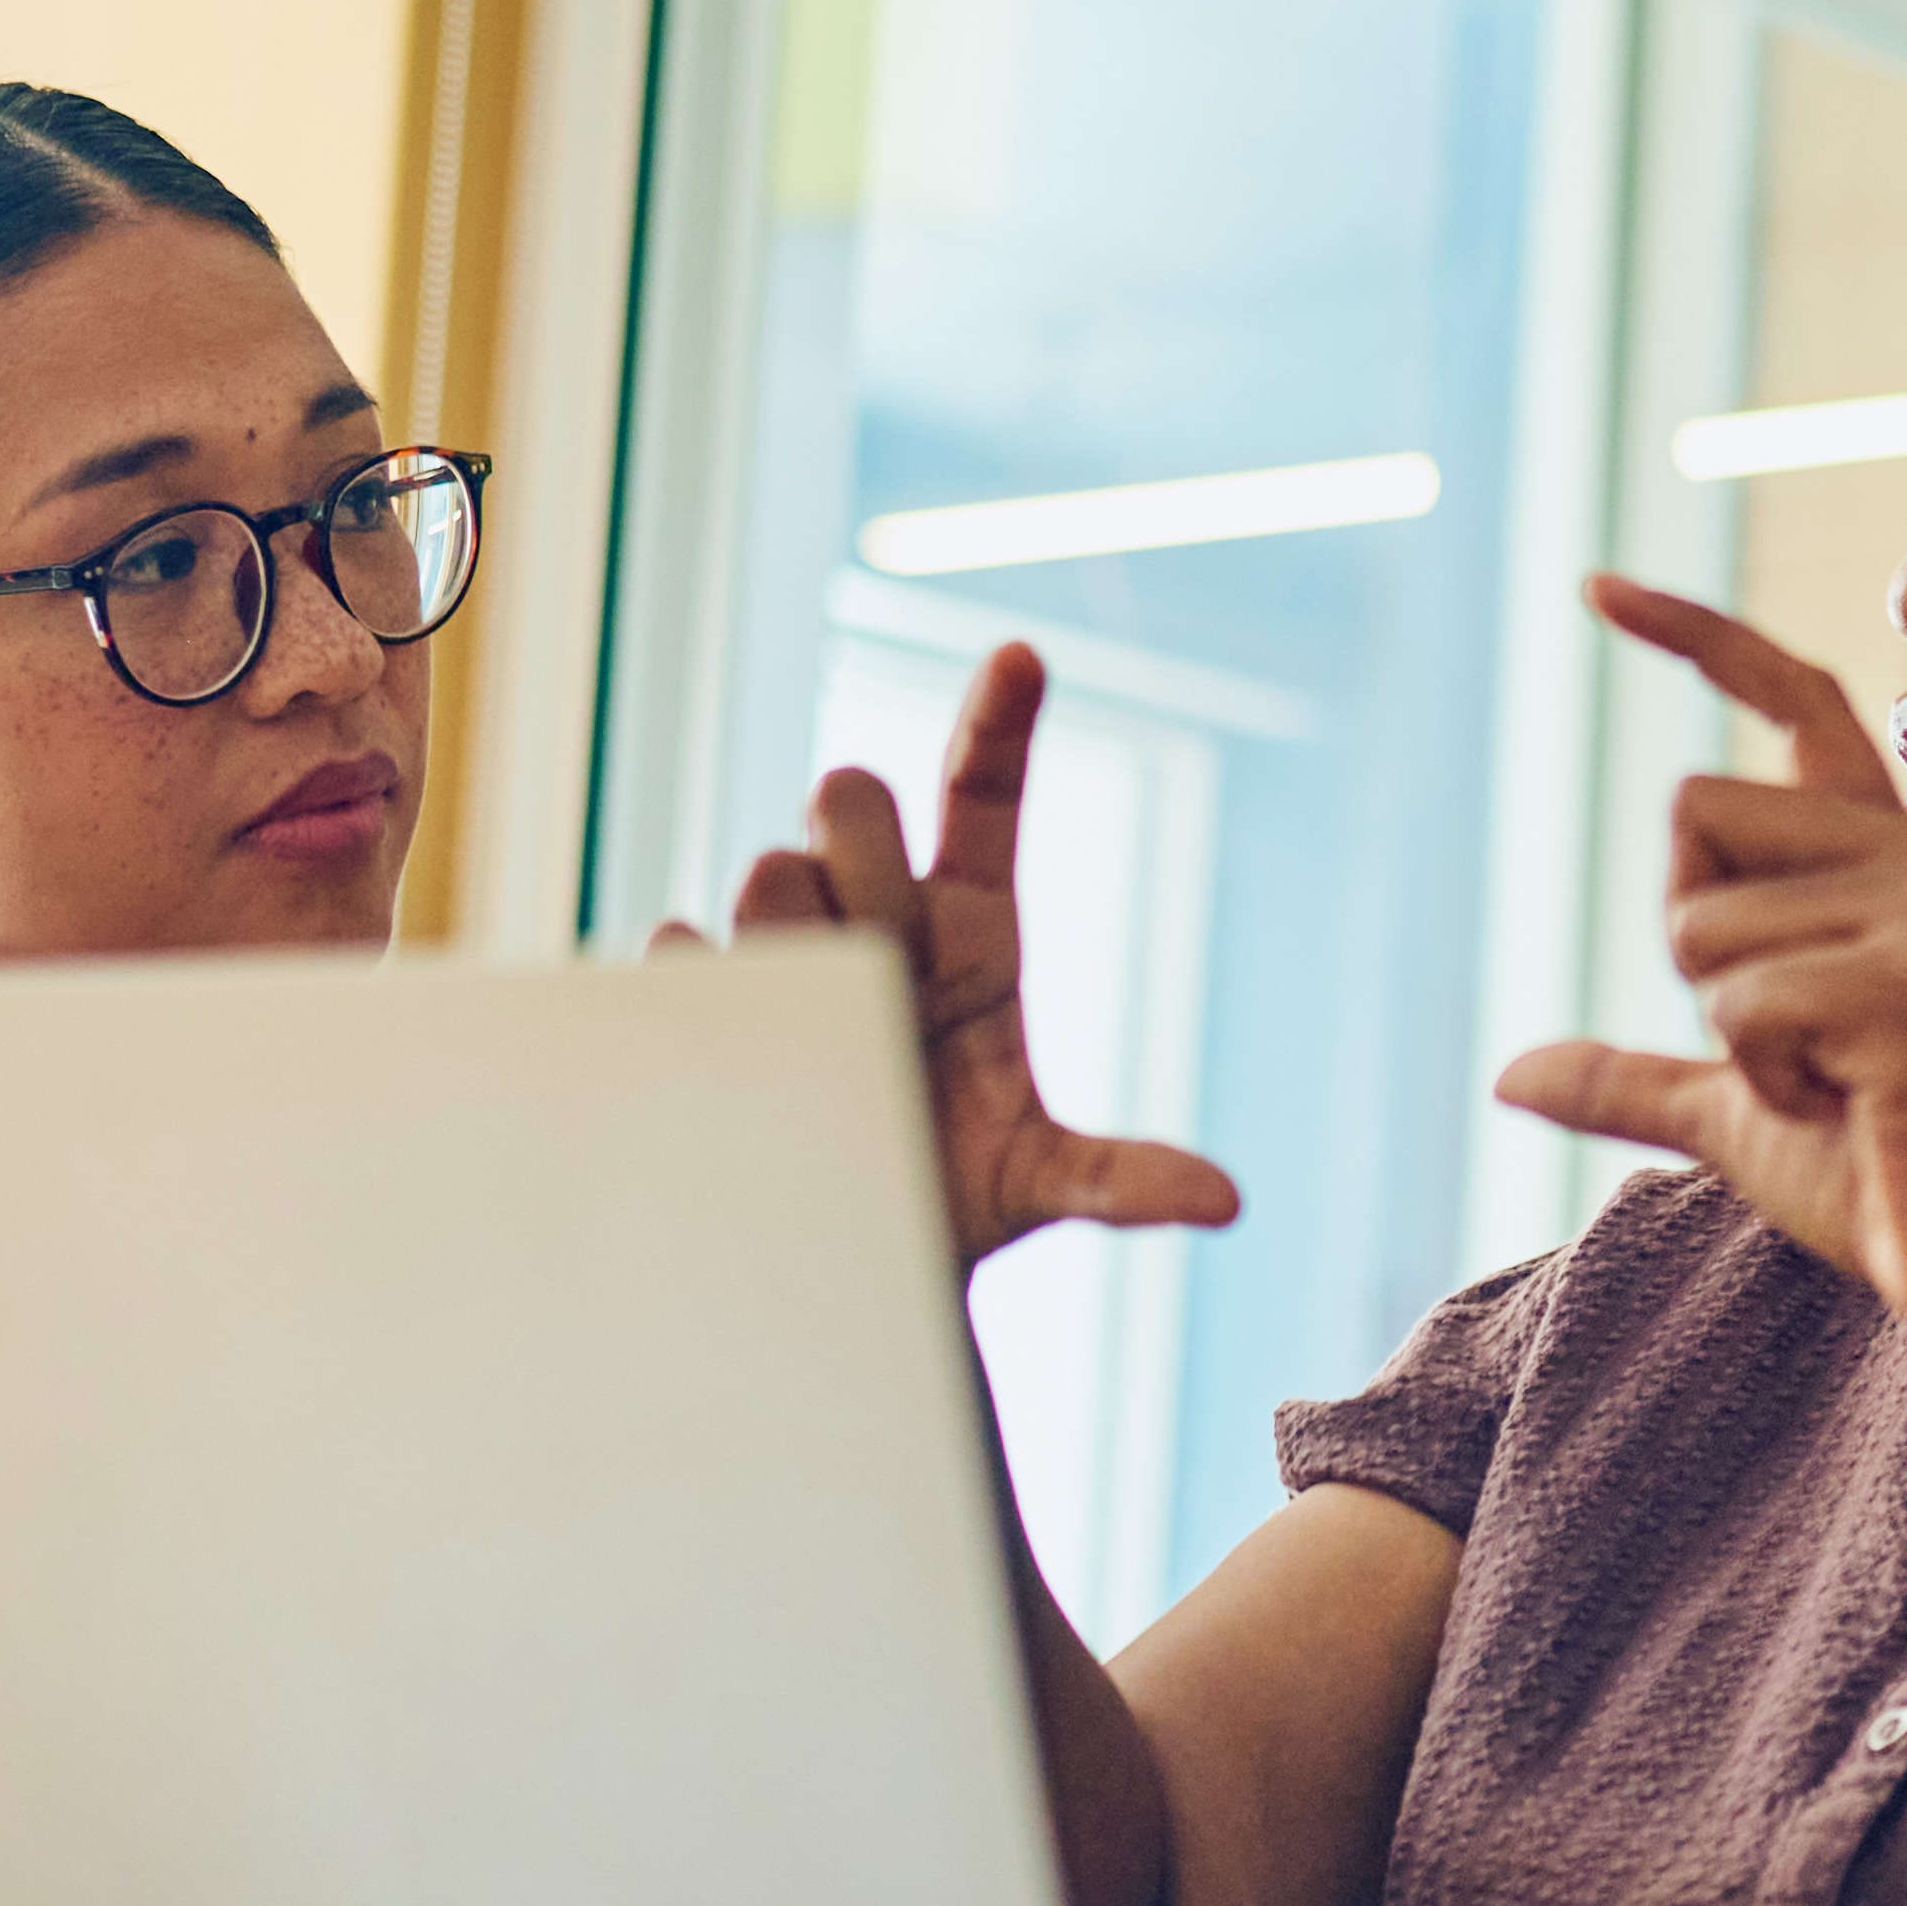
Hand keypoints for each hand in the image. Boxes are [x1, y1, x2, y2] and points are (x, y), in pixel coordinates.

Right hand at [670, 642, 1242, 1275]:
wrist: (855, 1248)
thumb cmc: (962, 1193)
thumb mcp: (1045, 1185)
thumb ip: (1123, 1180)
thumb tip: (1223, 1205)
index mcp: (971, 926)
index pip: (982, 792)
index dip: (1000, 719)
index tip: (1023, 657)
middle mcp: (877, 912)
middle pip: (846, 796)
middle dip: (852, 840)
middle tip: (875, 941)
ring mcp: (787, 945)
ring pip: (765, 867)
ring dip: (787, 932)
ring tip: (815, 1029)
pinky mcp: (708, 990)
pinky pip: (683, 943)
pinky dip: (707, 978)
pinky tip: (739, 1042)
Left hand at [1492, 578, 1906, 1360]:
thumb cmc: (1891, 1189)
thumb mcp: (1740, 1116)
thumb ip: (1641, 1079)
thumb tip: (1511, 1076)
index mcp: (1896, 863)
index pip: (1795, 704)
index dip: (1694, 637)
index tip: (1592, 585)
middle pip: (1695, 812)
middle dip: (1696, 942)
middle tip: (1793, 1042)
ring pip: (1700, 921)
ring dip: (1734, 1033)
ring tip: (1839, 1087)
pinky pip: (1739, 1005)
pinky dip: (1763, 1080)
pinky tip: (1851, 1110)